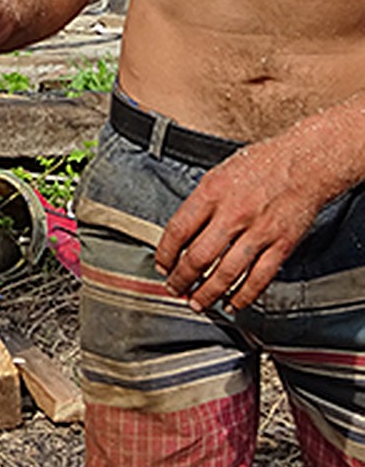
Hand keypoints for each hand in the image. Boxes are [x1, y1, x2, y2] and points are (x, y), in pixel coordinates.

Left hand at [155, 133, 329, 310]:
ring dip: (208, 293)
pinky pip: (259, 278)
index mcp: (212, 193)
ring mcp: (258, 232)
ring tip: (197, 302)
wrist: (304, 163)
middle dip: (181, 278)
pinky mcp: (281, 245)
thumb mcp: (218, 175)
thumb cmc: (260, 165)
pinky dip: (244, 296)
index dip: (165, 253)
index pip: (178, 230)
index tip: (161, 265)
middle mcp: (233, 214)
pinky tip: (233, 303)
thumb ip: (200, 203)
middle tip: (174, 288)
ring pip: (226, 273)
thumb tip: (181, 232)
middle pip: (198, 257)